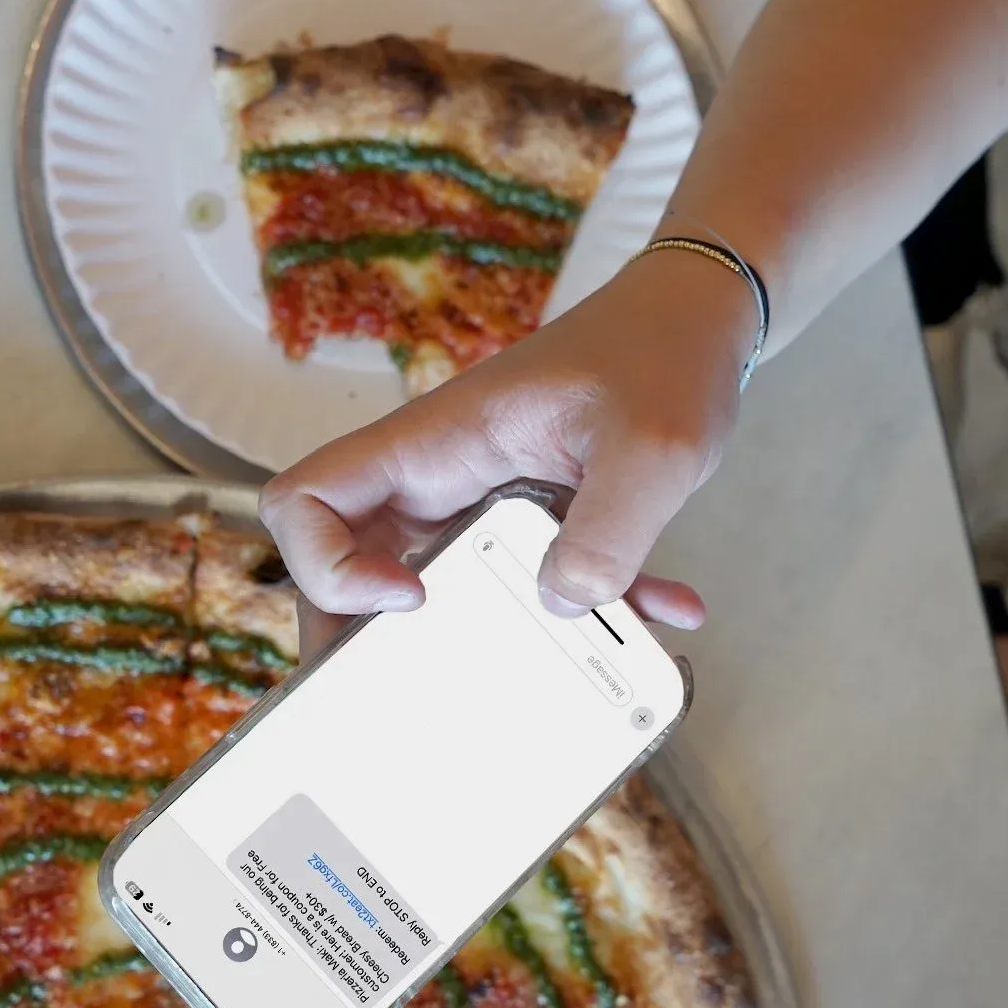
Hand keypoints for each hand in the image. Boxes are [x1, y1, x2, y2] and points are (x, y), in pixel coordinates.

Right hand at [259, 245, 761, 658]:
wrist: (700, 326)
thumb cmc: (662, 352)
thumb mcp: (653, 446)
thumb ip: (612, 532)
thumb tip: (566, 604)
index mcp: (435, 444)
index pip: (308, 501)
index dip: (324, 566)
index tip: (407, 599)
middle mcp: (440, 480)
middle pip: (350, 567)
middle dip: (373, 639)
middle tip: (425, 680)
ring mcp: (478, 508)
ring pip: (434, 594)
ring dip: (480, 642)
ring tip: (540, 670)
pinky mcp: (525, 531)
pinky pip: (521, 592)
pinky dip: (581, 619)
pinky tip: (649, 613)